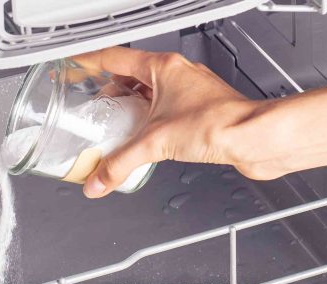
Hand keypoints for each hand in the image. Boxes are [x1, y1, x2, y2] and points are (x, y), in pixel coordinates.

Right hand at [73, 47, 275, 197]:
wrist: (252, 138)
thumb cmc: (218, 123)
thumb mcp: (155, 143)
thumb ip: (120, 164)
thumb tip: (97, 181)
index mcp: (163, 67)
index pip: (114, 58)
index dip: (89, 62)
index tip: (74, 67)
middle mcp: (177, 74)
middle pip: (132, 76)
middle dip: (110, 92)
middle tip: (94, 107)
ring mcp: (190, 91)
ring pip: (151, 93)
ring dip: (131, 108)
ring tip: (116, 125)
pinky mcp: (200, 110)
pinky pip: (166, 110)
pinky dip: (150, 121)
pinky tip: (146, 139)